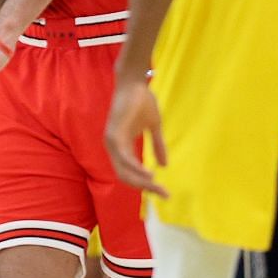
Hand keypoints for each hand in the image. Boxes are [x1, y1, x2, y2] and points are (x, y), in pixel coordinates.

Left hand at [105, 74, 167, 197]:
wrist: (135, 83)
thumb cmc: (142, 101)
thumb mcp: (154, 127)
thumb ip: (158, 145)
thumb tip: (165, 165)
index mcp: (122, 147)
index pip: (131, 173)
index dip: (147, 184)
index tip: (165, 192)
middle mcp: (114, 147)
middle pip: (127, 177)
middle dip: (145, 188)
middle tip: (163, 194)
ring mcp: (112, 142)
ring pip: (124, 171)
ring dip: (141, 181)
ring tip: (157, 186)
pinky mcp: (114, 135)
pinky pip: (123, 158)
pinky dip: (136, 168)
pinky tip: (149, 174)